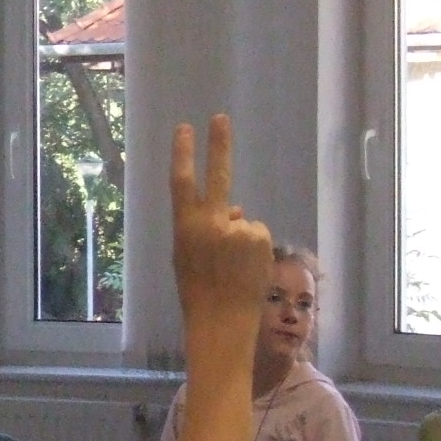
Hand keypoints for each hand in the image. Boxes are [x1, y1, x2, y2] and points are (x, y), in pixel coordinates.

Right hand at [170, 116, 274, 340]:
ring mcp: (237, 229)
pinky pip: (256, 235)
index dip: (183, 154)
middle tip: (220, 118)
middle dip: (218, 145)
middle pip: (217, 175)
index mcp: (184, 228)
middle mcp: (210, 223)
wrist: (220, 322)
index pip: (182, 182)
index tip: (185, 128)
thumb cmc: (197, 293)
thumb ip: (202, 229)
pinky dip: (254, 249)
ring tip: (233, 269)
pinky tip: (246, 270)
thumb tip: (235, 209)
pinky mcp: (259, 238)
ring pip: (242, 221)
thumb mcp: (185, 258)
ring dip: (241, 239)